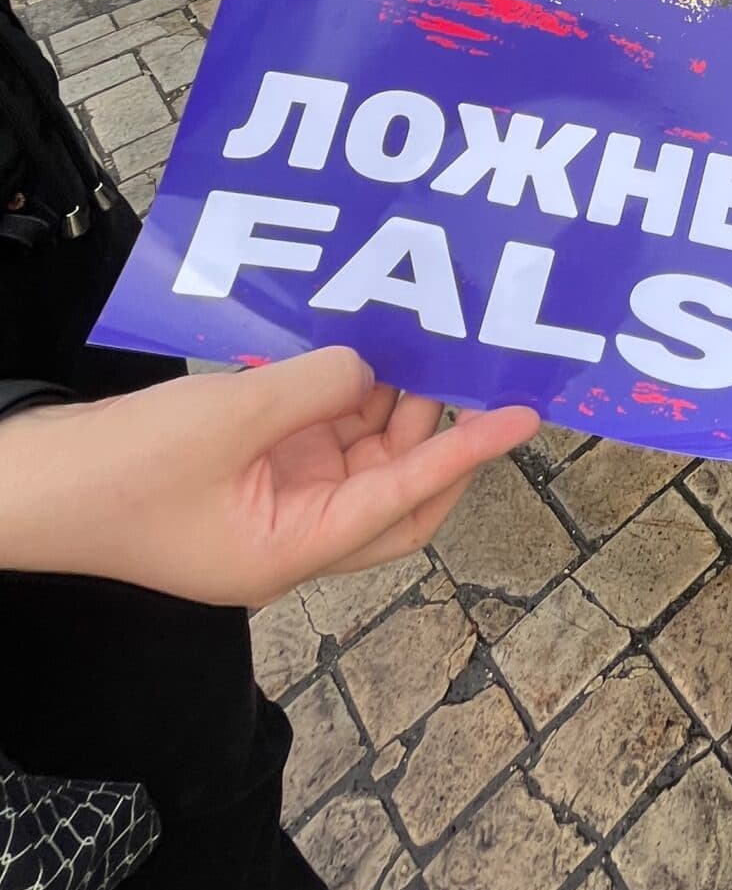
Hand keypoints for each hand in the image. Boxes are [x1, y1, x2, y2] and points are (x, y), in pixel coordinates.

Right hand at [0, 349, 537, 606]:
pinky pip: (307, 432)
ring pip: (353, 454)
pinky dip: (332, 392)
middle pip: (391, 486)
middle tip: (461, 359)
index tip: (523, 414)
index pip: (406, 500)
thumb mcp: (228, 420)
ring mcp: (263, 504)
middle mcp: (289, 535)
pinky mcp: (237, 472)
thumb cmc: (118, 474)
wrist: (25, 486)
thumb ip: (312, 389)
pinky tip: (347, 345)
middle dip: (428, 425)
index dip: (468, 453)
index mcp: (291, 551)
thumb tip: (369, 366)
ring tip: (412, 337)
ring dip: (380, 400)